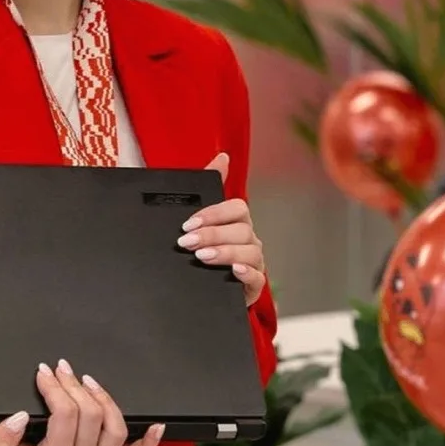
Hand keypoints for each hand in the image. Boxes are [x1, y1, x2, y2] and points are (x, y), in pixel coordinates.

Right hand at [0, 361, 164, 445]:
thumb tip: (19, 417)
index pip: (65, 415)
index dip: (54, 388)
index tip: (42, 372)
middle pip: (91, 414)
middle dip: (74, 385)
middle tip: (59, 368)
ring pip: (115, 426)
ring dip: (104, 398)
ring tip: (86, 380)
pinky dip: (146, 440)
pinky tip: (157, 426)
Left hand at [176, 152, 266, 307]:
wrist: (196, 289)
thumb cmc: (200, 250)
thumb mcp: (198, 219)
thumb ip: (209, 184)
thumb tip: (222, 156)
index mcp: (236, 222)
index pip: (237, 208)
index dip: (214, 213)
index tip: (189, 223)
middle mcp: (247, 240)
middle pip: (241, 230)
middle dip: (212, 234)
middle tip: (187, 242)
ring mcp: (252, 262)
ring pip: (250, 252)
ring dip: (225, 252)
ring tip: (202, 257)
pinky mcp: (252, 285)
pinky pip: (257, 277)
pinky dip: (246, 273)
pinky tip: (233, 270)